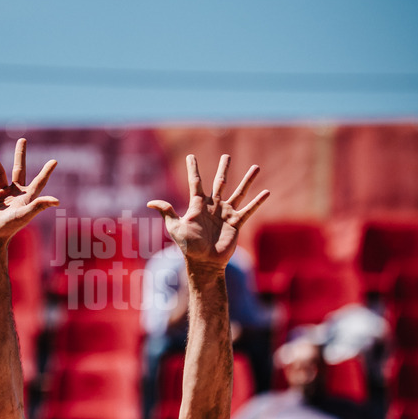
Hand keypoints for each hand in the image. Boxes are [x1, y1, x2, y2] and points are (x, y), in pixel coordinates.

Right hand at [0, 139, 58, 241]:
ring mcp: (3, 196)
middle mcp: (16, 194)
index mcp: (27, 197)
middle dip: (20, 155)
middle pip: (18, 170)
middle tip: (22, 140)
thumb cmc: (9, 228)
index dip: (47, 172)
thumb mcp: (25, 215)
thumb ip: (39, 206)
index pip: (39, 181)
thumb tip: (57, 200)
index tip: (54, 161)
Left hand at [148, 154, 268, 272]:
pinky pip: (248, 210)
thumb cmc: (188, 246)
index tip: (190, 156)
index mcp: (198, 205)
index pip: (196, 182)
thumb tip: (150, 202)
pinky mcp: (236, 223)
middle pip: (220, 183)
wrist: (204, 263)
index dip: (193, 169)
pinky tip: (267, 192)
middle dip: (224, 169)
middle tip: (227, 156)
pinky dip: (258, 202)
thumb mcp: (176, 228)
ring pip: (238, 193)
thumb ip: (167, 212)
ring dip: (247, 180)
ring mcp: (225, 214)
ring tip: (256, 167)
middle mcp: (213, 206)